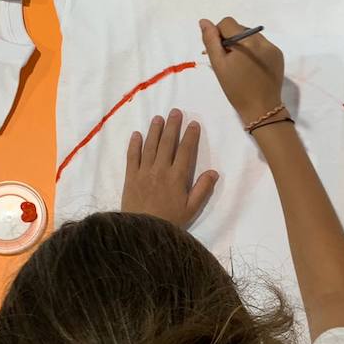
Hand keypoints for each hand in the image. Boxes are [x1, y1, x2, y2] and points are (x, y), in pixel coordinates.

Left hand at [121, 110, 218, 228]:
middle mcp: (161, 169)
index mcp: (177, 177)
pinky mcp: (130, 177)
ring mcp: (144, 171)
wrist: (142, 231)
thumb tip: (214, 172)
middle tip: (175, 111)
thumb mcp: (191, 209)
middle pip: (167, 143)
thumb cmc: (169, 221)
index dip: (190, 136)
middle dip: (172, 126)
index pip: (185, 151)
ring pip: (150, 146)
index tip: (193, 123)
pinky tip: (137, 134)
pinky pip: (132, 156)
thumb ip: (202, 189)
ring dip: (155, 130)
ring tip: (158, 118)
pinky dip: (134, 144)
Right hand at [199, 17, 284, 126]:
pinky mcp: (278, 55)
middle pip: (240, 28)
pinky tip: (251, 67)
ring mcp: (273, 47)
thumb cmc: (236, 89)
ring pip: (251, 35)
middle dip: (231, 40)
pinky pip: (262, 45)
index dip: (218, 35)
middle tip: (227, 61)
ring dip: (242, 45)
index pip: (227, 23)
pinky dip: (253, 51)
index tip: (219, 52)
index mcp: (247, 40)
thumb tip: (204, 21)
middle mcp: (262, 39)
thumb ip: (210, 40)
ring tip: (240, 65)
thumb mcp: (219, 65)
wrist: (261, 108)